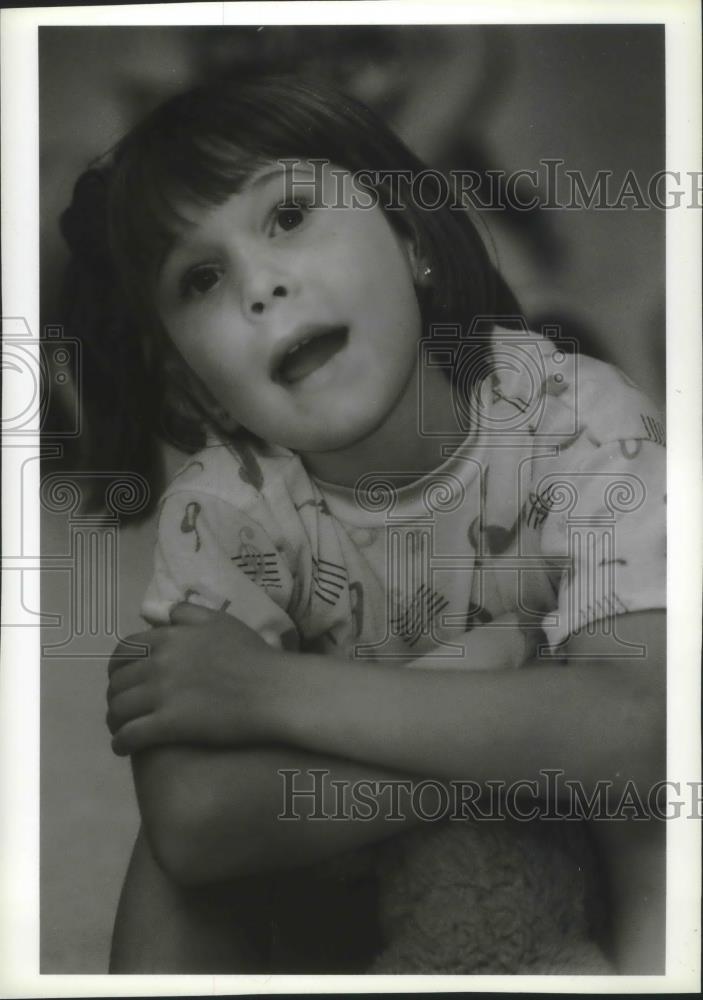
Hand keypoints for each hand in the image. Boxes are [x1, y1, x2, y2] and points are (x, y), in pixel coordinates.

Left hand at [106, 603, 287, 755]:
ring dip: (114, 719)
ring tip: (121, 728)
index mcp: (170, 638)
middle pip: (117, 681)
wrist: (273, 690)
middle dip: (115, 694)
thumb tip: (164, 614)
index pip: (126, 650)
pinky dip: (121, 742)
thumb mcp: (222, 621)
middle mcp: (159, 663)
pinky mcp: (168, 724)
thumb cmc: (253, 655)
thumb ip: (189, 613)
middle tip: (123, 705)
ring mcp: (162, 694)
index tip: (123, 677)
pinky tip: (124, 747)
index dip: (118, 666)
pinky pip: (130, 734)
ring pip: (118, 708)